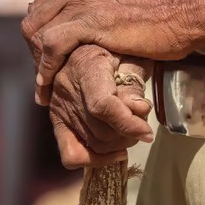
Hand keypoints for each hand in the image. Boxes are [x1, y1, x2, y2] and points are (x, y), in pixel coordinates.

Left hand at [21, 0, 192, 92]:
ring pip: (37, 34)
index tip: (47, 64)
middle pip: (34, 21)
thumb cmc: (160, 14)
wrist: (186, 11)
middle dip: (35, 55)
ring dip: (38, 66)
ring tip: (45, 90)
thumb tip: (78, 29)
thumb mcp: (117, 2)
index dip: (39, 40)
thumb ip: (94, 8)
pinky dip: (45, 70)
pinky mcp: (90, 20)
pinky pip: (52, 46)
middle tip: (45, 81)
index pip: (42, 9)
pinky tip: (48, 89)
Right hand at [49, 45, 154, 168]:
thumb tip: (139, 110)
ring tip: (130, 132)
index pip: (103, 105)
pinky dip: (94, 160)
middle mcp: (67, 88)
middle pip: (100, 130)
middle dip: (128, 135)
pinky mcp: (57, 120)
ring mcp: (59, 107)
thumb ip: (134, 82)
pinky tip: (113, 152)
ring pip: (92, 144)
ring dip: (118, 145)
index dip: (127, 124)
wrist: (83, 44)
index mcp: (86, 65)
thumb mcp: (131, 55)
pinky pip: (70, 154)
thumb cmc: (114, 47)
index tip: (147, 133)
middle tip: (142, 126)